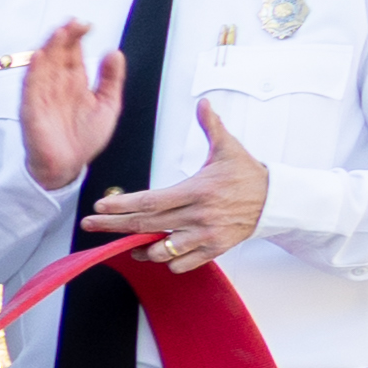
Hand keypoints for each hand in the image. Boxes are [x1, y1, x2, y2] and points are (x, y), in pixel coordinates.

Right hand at [14, 17, 118, 192]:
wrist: (67, 167)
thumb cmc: (83, 139)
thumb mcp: (108, 105)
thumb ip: (111, 79)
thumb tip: (114, 53)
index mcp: (74, 82)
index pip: (73, 52)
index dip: (77, 36)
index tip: (85, 24)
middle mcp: (57, 85)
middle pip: (58, 53)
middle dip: (65, 36)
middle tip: (74, 22)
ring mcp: (43, 95)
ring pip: (44, 64)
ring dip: (50, 47)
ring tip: (59, 32)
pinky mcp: (32, 108)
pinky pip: (31, 86)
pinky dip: (34, 71)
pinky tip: (39, 56)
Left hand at [81, 98, 273, 269]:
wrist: (276, 199)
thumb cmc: (248, 175)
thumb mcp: (228, 148)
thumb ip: (211, 126)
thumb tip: (203, 104)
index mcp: (197, 190)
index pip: (151, 201)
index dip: (122, 206)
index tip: (100, 207)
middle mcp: (199, 215)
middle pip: (147, 225)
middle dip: (115, 226)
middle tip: (91, 224)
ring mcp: (206, 235)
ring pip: (163, 250)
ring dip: (142, 248)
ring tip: (128, 242)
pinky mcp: (215, 249)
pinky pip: (183, 264)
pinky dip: (168, 262)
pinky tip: (158, 252)